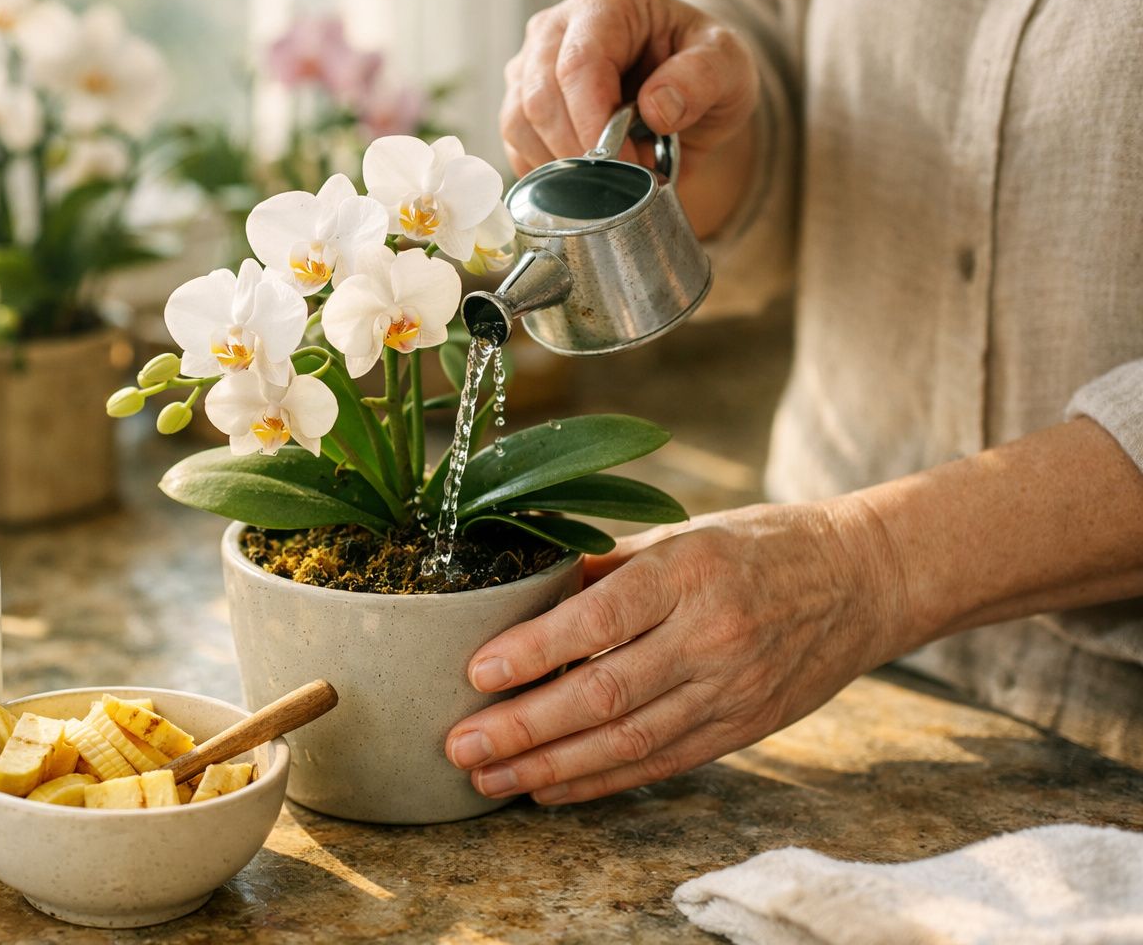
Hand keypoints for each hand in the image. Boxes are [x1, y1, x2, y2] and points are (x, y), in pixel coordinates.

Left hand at [445, 499, 910, 803]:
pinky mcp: (743, 729)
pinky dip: (597, 783)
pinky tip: (545, 788)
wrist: (862, 581)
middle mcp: (710, 636)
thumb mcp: (681, 534)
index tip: (475, 672)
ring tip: (487, 777)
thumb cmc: (756, 546)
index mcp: (689, 572)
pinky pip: (659, 765)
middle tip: (460, 745)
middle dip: (524, 727)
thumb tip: (521, 589)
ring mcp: (730, 690)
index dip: (534, 651)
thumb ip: (604, 565)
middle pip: (604, 694)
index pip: (600, 619)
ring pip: (626, 743)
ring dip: (548, 766)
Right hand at [500, 0, 759, 235]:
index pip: (579, 65)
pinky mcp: (519, 102)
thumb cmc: (703, 69)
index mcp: (606, 2)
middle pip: (540, 97)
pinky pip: (514, 145)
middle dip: (581, 152)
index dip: (596, 123)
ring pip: (518, 123)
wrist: (684, 89)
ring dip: (564, 166)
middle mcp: (554, 26)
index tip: (629, 165)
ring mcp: (529, 64)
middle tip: (627, 179)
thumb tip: (656, 108)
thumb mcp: (728, 66)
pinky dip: (548, 173)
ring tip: (611, 176)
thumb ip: (703, 77)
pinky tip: (585, 177)